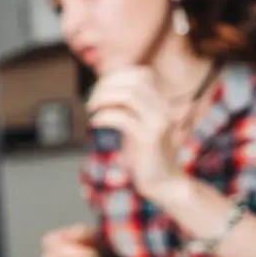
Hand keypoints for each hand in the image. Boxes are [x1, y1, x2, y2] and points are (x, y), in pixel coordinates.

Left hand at [86, 66, 188, 204]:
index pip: (141, 74)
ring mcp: (158, 121)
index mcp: (161, 103)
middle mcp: (163, 108)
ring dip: (104, 98)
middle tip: (91, 101)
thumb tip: (104, 92)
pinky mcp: (149, 138)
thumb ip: (128, 109)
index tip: (99, 89)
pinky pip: (123, 118)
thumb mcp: (137, 126)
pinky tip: (94, 122)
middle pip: (134, 80)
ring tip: (91, 109)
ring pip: (129, 95)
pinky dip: (104, 116)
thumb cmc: (146, 155)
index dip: (116, 76)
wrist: (164, 182)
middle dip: (107, 85)